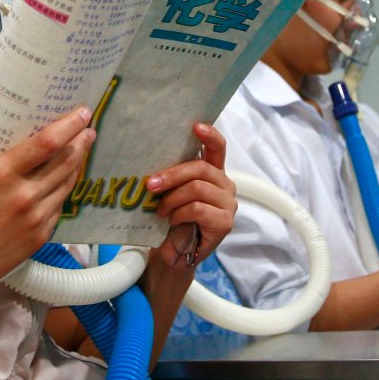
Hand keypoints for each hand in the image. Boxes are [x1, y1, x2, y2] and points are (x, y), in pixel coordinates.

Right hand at [0, 107, 95, 298]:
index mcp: (0, 176)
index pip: (46, 143)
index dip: (69, 125)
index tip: (82, 111)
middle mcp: (24, 196)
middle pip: (65, 162)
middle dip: (81, 141)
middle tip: (87, 125)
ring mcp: (35, 219)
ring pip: (66, 184)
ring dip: (78, 163)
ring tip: (82, 147)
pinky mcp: (39, 238)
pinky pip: (59, 206)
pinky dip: (65, 189)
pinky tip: (64, 180)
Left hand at [146, 122, 236, 267]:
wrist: (174, 253)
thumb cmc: (172, 219)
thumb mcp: (171, 192)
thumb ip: (172, 176)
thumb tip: (152, 160)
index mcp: (213, 173)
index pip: (218, 147)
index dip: (209, 135)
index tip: (196, 125)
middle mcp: (225, 185)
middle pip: (200, 168)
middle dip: (172, 175)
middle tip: (150, 185)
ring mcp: (228, 203)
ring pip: (197, 188)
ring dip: (172, 199)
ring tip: (160, 210)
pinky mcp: (225, 222)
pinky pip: (198, 208)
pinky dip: (179, 213)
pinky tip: (172, 220)